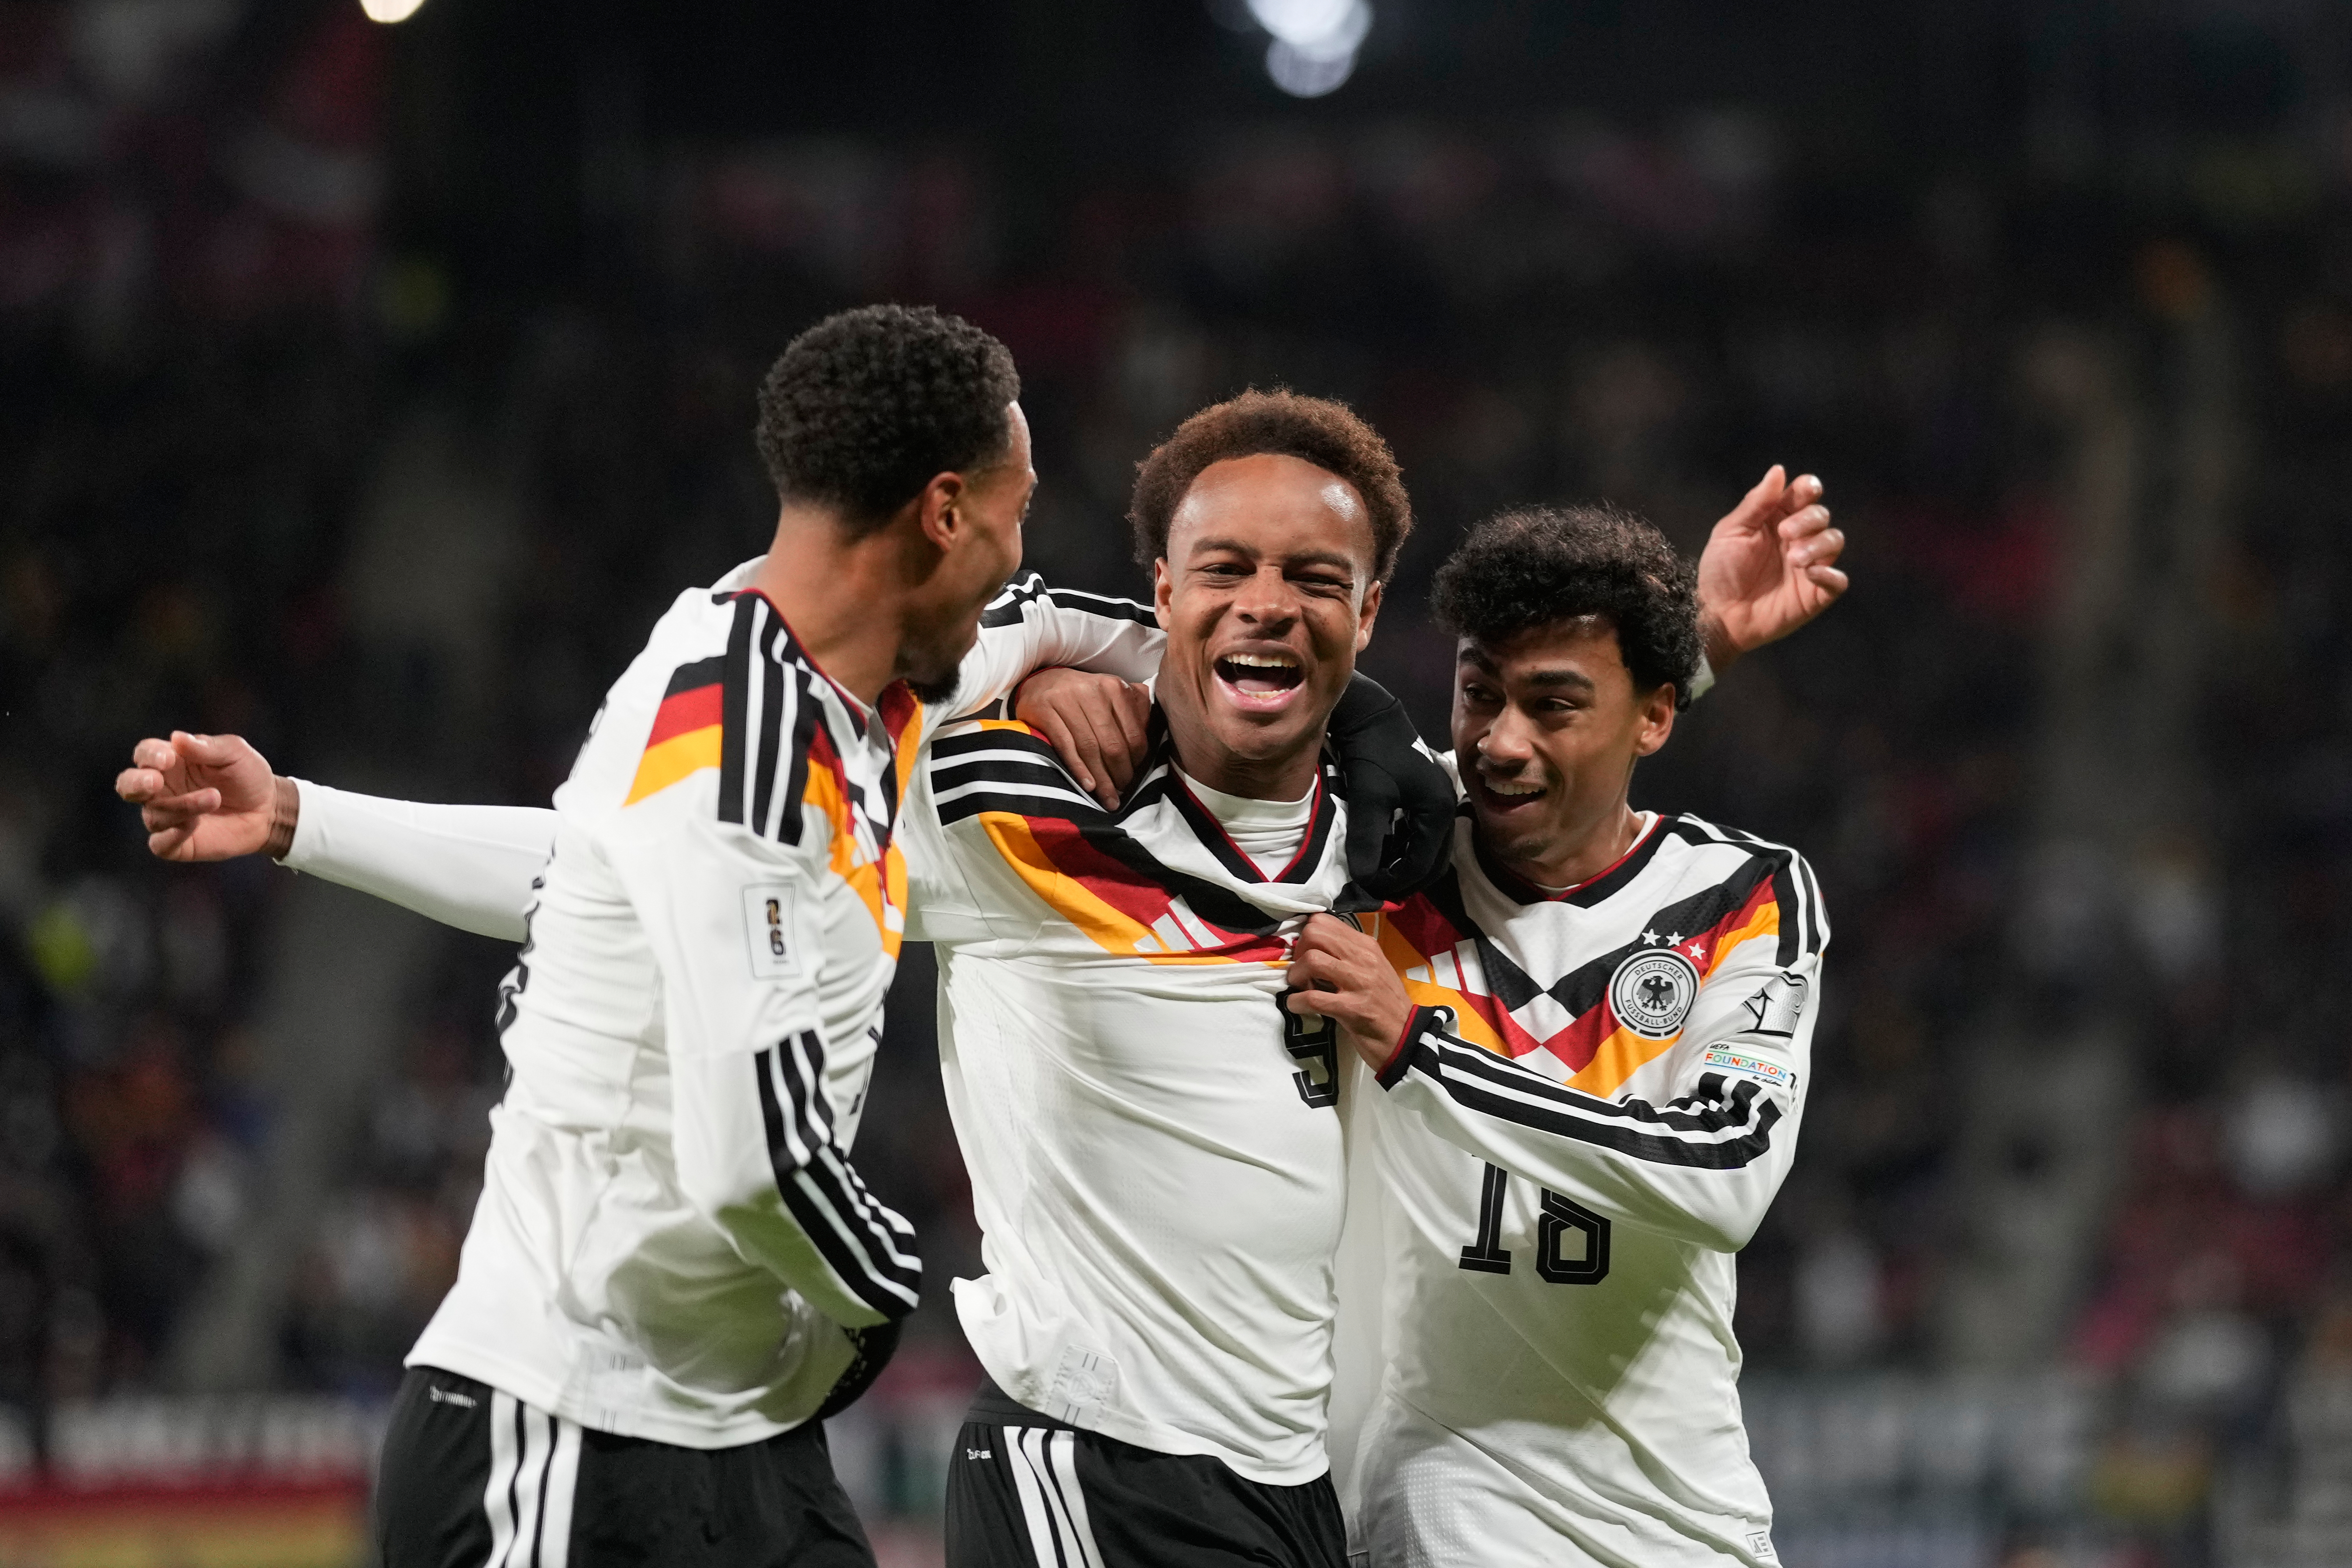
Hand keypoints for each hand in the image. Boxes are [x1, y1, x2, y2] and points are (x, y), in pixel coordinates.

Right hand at [114, 732, 285, 861]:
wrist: (269, 809)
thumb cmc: (248, 775)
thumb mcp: (235, 753)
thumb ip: (207, 747)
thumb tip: (177, 738)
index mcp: (169, 761)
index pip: (144, 754)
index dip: (149, 756)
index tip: (168, 759)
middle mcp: (161, 789)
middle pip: (128, 786)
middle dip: (135, 784)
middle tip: (154, 783)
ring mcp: (166, 816)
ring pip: (153, 815)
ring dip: (182, 807)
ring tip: (214, 798)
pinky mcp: (177, 843)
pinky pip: (159, 844)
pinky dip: (170, 837)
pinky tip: (192, 826)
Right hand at [1015, 668, 1153, 808]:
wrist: (1041, 682)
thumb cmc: (1083, 696)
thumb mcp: (1112, 696)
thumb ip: (1135, 711)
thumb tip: (1146, 741)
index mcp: (1114, 688)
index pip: (1133, 734)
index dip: (1136, 762)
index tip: (1134, 778)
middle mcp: (1092, 691)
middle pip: (1112, 744)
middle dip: (1120, 774)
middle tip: (1121, 794)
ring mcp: (1066, 700)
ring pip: (1089, 748)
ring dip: (1101, 779)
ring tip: (1108, 799)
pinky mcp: (1044, 711)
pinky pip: (1065, 746)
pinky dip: (1078, 768)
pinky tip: (1088, 786)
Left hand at [1285, 913, 1412, 1070]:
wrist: (1406, 1035)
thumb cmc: (1385, 1002)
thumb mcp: (1370, 969)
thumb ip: (1346, 954)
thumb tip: (1312, 947)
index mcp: (1366, 945)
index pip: (1324, 921)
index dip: (1306, 937)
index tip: (1305, 955)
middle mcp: (1363, 958)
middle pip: (1315, 934)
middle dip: (1298, 952)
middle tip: (1300, 972)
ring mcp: (1359, 982)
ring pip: (1312, 961)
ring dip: (1296, 975)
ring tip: (1299, 988)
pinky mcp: (1353, 1008)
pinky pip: (1313, 998)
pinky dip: (1296, 1001)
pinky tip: (1297, 1006)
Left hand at [1325, 674, 1454, 910]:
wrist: (1370, 713)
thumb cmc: (1371, 752)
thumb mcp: (1367, 798)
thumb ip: (1366, 840)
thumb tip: (1363, 881)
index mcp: (1439, 809)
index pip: (1421, 863)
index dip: (1394, 882)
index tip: (1366, 888)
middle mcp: (1447, 808)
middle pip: (1432, 862)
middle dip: (1404, 880)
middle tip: (1374, 891)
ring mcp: (1439, 803)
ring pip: (1427, 850)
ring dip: (1404, 866)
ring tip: (1374, 874)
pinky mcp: (1426, 798)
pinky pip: (1420, 836)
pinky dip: (1403, 849)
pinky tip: (1380, 852)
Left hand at [1696, 466, 1847, 675]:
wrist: (1717, 614)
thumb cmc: (1720, 571)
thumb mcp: (1731, 532)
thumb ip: (1757, 503)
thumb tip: (1779, 470)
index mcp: (1777, 518)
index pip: (1804, 494)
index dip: (1809, 488)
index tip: (1806, 491)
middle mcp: (1797, 538)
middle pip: (1821, 515)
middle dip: (1808, 519)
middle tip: (1785, 534)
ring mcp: (1809, 565)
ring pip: (1834, 541)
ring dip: (1818, 544)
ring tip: (1794, 559)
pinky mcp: (1815, 593)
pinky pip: (1838, 580)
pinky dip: (1831, 575)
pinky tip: (1811, 574)